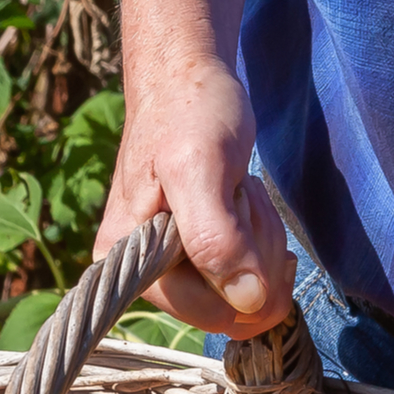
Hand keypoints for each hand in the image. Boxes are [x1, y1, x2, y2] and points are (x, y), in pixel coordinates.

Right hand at [94, 58, 295, 338]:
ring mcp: (176, 271)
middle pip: (236, 308)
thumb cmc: (187, 114)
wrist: (189, 81)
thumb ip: (215, 238)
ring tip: (237, 190)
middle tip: (237, 193)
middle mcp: (146, 278)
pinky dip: (262, 239)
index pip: (210, 312)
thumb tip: (248, 302)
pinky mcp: (200, 260)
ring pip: (251, 294)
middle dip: (256, 252)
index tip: (236, 207)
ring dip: (262, 238)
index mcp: (130, 266)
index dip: (246, 273)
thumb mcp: (199, 168)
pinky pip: (253, 278)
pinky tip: (244, 202)